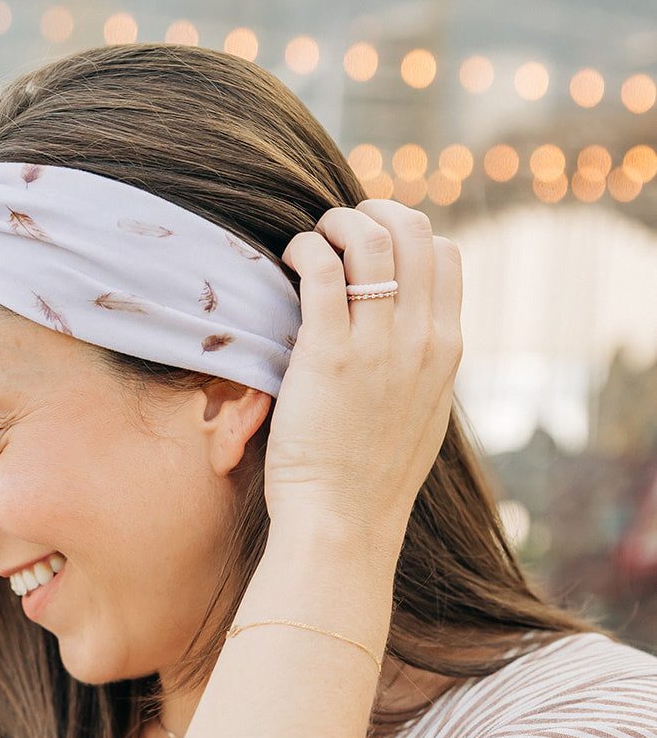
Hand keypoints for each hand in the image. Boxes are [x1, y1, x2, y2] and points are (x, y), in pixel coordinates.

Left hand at [266, 202, 462, 549]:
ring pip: (369, 238)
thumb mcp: (420, 417)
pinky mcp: (328, 354)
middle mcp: (420, 340)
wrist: (344, 524)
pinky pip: (321, 268)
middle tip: (337, 228)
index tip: (371, 246)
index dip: (406, 233)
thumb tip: (404, 332)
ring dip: (335, 223)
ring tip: (312, 240)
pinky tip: (290, 259)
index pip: (445, 254)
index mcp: (447, 350)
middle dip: (372, 212)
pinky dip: (305, 247)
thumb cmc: (369, 479)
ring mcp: (377, 345)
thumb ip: (420, 367)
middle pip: (413, 230)